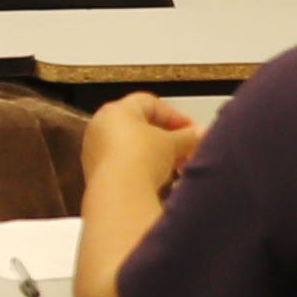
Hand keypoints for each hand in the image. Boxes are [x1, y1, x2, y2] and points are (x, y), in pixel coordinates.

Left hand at [84, 90, 205, 179]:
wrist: (120, 193)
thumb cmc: (138, 160)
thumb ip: (188, 136)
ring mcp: (96, 150)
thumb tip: (200, 134)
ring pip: (133, 147)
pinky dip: (142, 167)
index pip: (151, 103)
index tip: (191, 130)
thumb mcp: (172, 144)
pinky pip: (124, 164)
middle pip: (141, 126)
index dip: (175, 116)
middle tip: (186, 149)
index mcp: (116, 110)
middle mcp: (101, 127)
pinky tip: (158, 179)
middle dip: (168, 138)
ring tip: (176, 166)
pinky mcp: (97, 172)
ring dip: (157, 154)